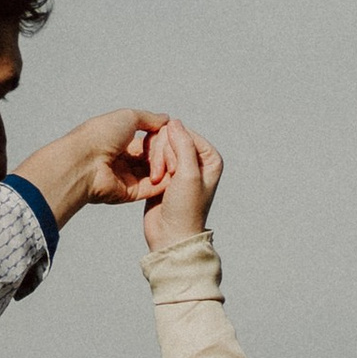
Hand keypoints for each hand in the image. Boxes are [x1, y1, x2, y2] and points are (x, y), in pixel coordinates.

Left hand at [17, 111, 166, 226]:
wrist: (83, 162)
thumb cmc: (100, 135)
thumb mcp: (128, 117)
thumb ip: (149, 119)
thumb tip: (167, 119)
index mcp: (118, 141)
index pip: (146, 141)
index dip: (160, 139)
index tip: (173, 135)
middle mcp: (121, 160)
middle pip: (152, 158)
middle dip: (165, 154)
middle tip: (178, 150)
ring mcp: (125, 178)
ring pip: (154, 173)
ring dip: (167, 167)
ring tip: (181, 161)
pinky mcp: (129, 194)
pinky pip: (151, 189)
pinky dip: (164, 182)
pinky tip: (176, 174)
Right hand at [142, 121, 222, 249]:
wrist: (170, 235)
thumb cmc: (185, 209)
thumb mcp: (188, 174)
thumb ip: (183, 145)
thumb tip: (173, 122)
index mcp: (209, 157)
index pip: (184, 133)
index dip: (173, 149)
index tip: (174, 172)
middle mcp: (196, 159)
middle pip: (170, 137)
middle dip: (162, 156)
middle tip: (163, 178)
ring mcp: (179, 166)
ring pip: (158, 146)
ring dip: (154, 162)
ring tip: (157, 181)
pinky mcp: (163, 172)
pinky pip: (151, 156)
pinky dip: (147, 165)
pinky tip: (150, 179)